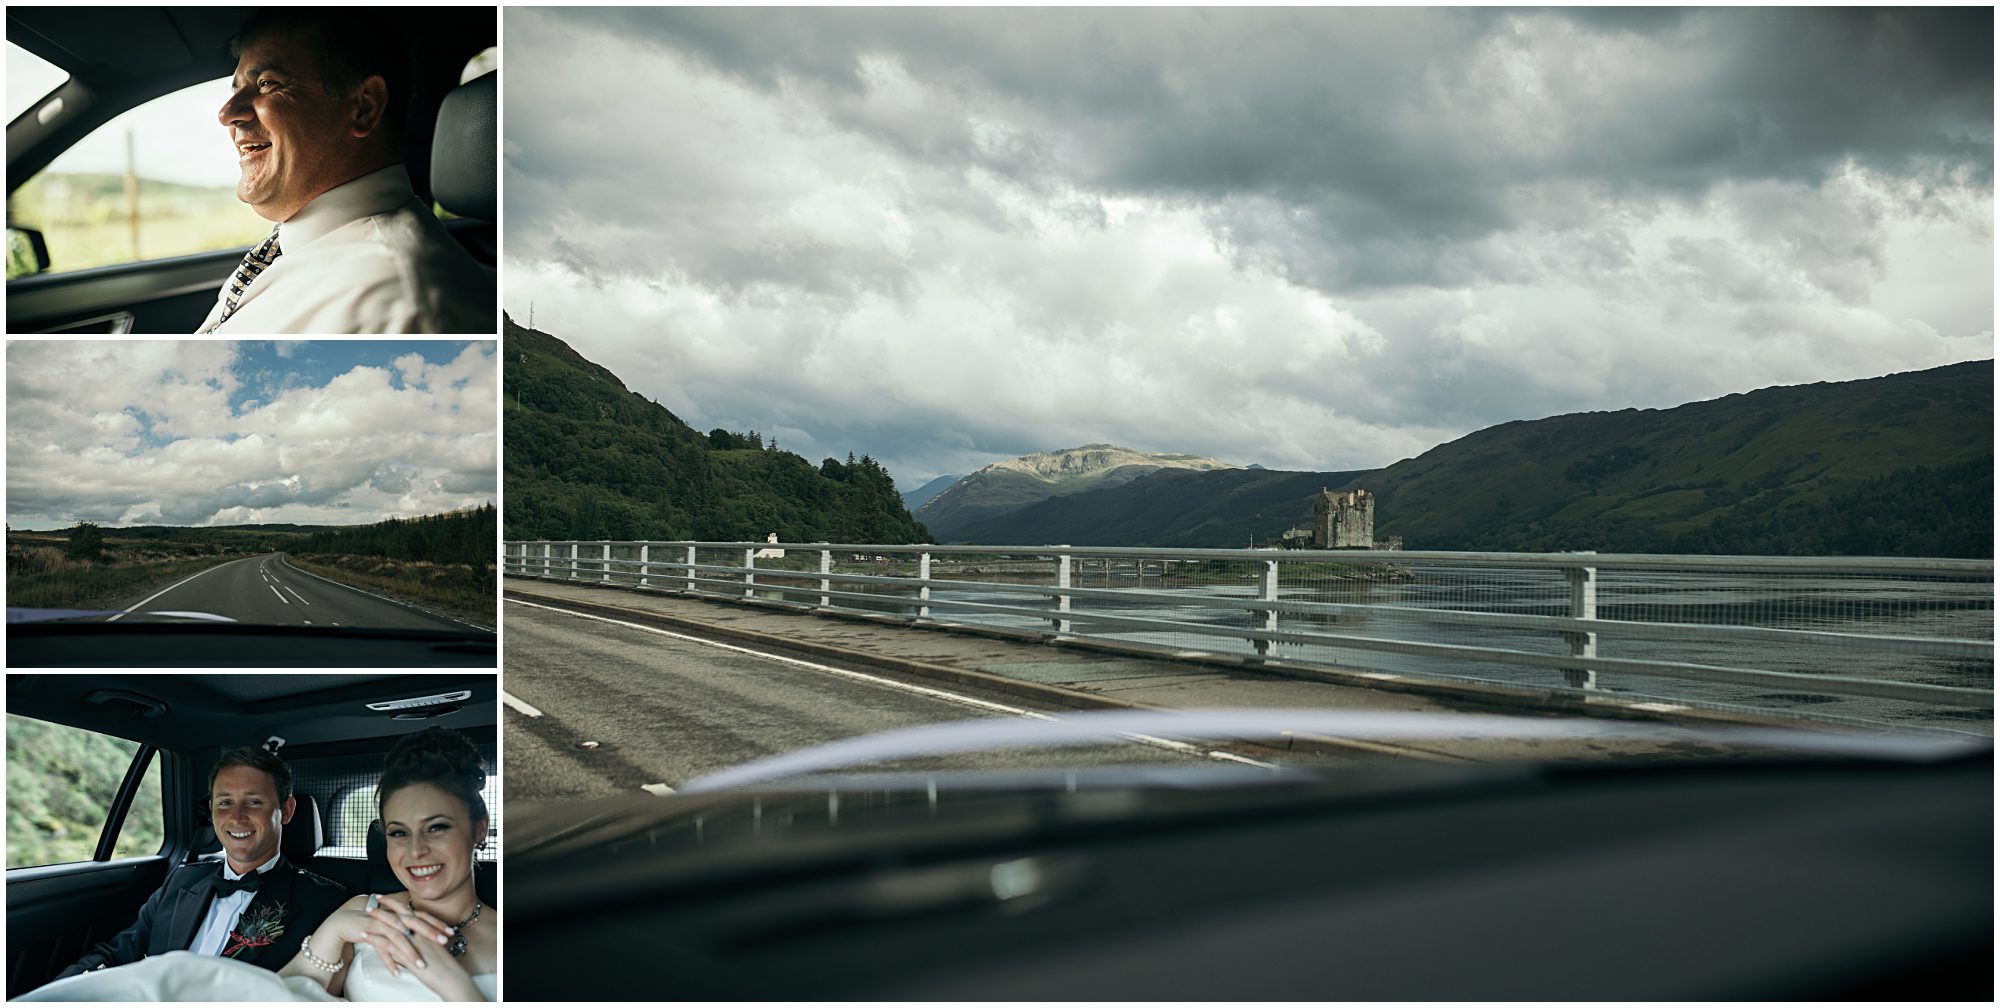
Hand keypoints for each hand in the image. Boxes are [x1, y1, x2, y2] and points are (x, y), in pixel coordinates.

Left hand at [357, 897, 479, 1000]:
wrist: (450, 977)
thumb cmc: (446, 967)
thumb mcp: (436, 949)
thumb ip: (424, 942)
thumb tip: (414, 941)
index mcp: (427, 929)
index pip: (411, 912)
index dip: (399, 904)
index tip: (389, 898)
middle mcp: (419, 931)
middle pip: (400, 914)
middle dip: (387, 904)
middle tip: (376, 898)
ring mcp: (412, 941)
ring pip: (392, 925)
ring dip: (378, 918)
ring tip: (366, 913)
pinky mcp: (405, 953)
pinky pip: (385, 943)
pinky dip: (374, 938)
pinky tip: (364, 936)